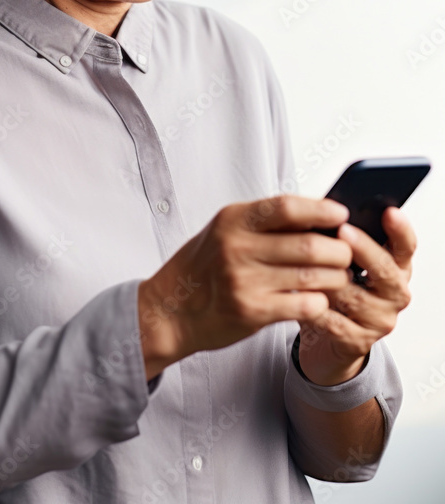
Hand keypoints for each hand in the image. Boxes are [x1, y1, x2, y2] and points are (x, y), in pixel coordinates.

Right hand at [137, 194, 351, 380]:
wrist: (170, 308)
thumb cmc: (204, 265)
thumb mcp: (225, 229)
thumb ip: (264, 221)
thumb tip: (317, 212)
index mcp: (233, 220)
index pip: (287, 207)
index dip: (321, 210)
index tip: (341, 214)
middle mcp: (237, 247)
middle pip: (307, 244)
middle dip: (338, 250)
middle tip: (348, 253)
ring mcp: (243, 281)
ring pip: (311, 276)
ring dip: (335, 277)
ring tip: (340, 276)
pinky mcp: (251, 311)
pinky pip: (302, 304)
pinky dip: (319, 302)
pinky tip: (320, 300)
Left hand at [297, 206, 415, 385]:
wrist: (331, 337)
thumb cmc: (339, 287)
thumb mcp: (349, 261)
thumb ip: (346, 240)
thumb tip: (328, 211)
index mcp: (396, 267)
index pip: (406, 246)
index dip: (400, 230)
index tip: (389, 213)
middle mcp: (395, 293)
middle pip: (384, 269)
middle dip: (362, 248)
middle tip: (343, 230)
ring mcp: (379, 320)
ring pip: (354, 296)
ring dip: (329, 278)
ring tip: (308, 261)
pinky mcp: (358, 341)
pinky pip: (334, 322)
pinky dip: (314, 306)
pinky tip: (298, 294)